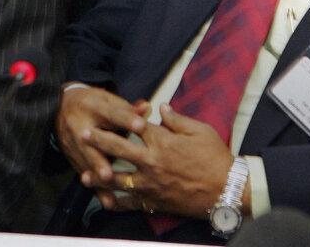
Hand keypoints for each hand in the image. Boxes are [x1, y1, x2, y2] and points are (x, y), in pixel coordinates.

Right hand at [56, 85, 147, 186]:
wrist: (59, 109)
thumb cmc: (91, 104)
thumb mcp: (106, 100)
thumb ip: (127, 109)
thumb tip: (146, 109)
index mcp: (93, 107)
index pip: (111, 113)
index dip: (126, 119)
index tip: (141, 126)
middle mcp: (81, 126)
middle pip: (92, 139)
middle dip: (103, 151)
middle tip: (113, 165)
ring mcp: (74, 143)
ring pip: (87, 159)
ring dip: (97, 172)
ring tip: (109, 180)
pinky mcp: (74, 158)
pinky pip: (86, 174)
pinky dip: (97, 188)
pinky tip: (108, 200)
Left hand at [87, 104, 235, 218]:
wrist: (228, 190)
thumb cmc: (216, 157)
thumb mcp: (200, 130)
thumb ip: (177, 119)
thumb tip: (161, 107)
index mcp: (162, 141)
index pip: (134, 126)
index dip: (118, 118)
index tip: (102, 113)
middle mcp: (152, 161)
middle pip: (119, 148)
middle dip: (98, 140)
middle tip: (81, 134)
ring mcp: (152, 183)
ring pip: (119, 178)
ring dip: (100, 175)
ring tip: (83, 174)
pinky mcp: (156, 201)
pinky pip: (132, 203)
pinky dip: (117, 202)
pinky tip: (105, 202)